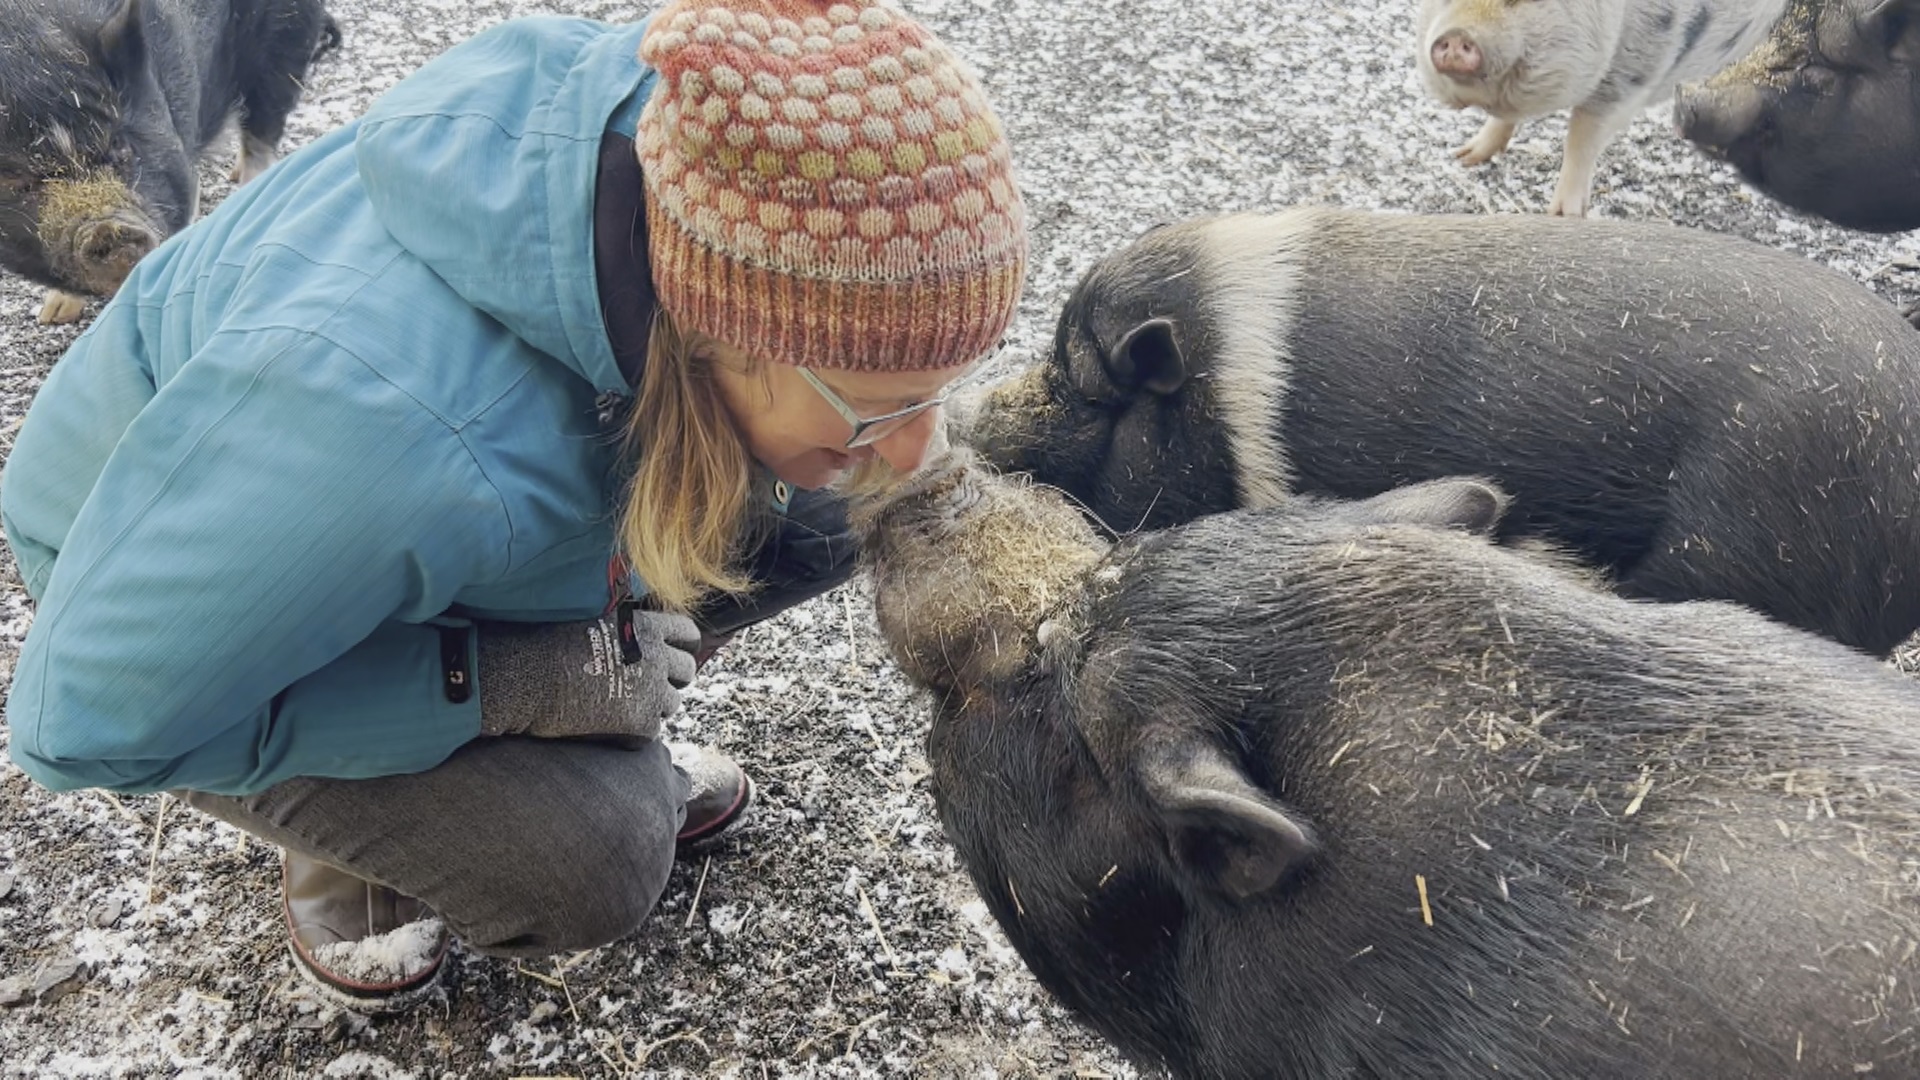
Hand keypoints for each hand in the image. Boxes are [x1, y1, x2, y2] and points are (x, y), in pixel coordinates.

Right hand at [475, 609, 700, 745]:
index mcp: (646, 627)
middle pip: (686, 671)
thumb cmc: (546, 645)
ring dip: (653, 706)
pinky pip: (650, 731)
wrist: (525, 679)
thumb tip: (634, 640)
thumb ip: (624, 631)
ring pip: (671, 704)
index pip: (687, 634)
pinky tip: (608, 726)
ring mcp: (652, 692)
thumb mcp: (595, 622)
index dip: (683, 645)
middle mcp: (657, 657)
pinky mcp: (641, 725)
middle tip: (649, 687)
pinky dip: (633, 732)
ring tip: (621, 707)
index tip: (676, 654)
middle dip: (672, 679)